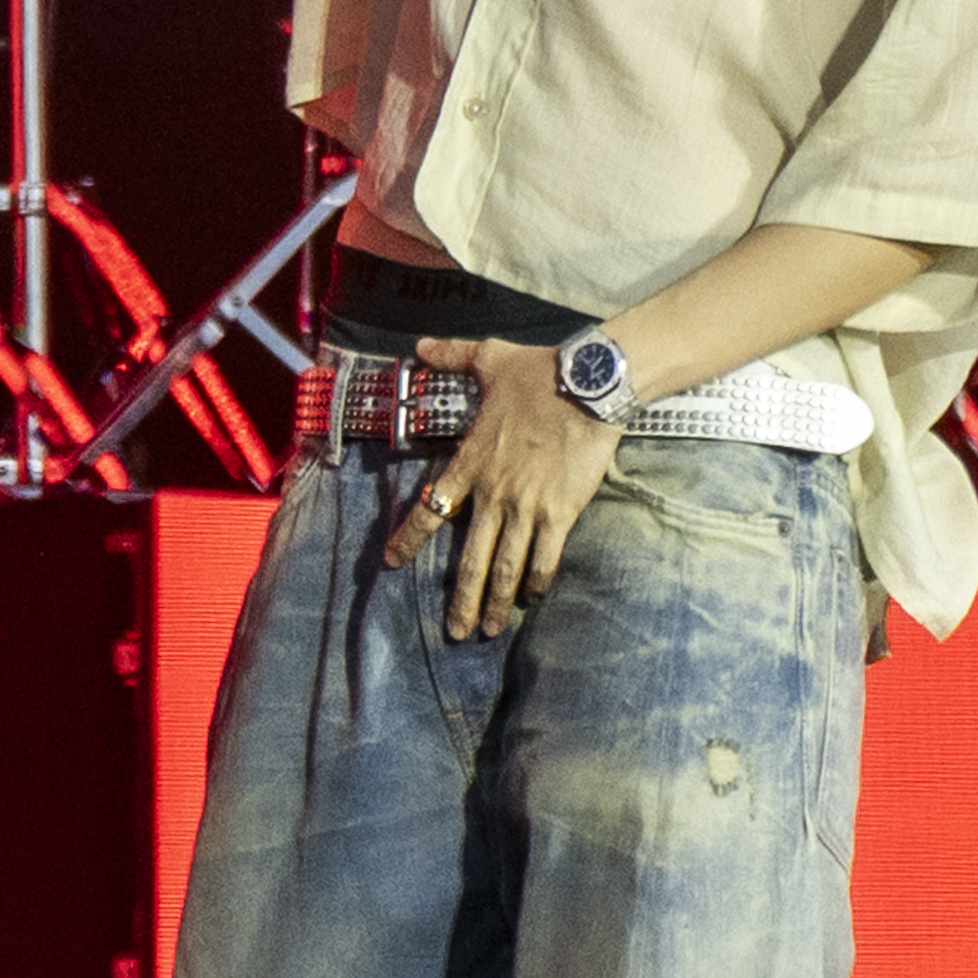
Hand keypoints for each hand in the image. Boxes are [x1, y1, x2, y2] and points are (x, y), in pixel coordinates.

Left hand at [387, 336, 622, 635]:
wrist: (586, 384)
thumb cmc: (538, 372)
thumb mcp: (488, 357)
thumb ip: (452, 355)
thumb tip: (421, 346)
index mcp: (471, 462)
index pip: (431, 508)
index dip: (409, 539)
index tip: (391, 563)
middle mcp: (493, 492)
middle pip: (470, 558)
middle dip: (461, 599)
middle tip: (455, 631)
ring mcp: (526, 506)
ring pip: (505, 566)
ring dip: (496, 602)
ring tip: (490, 630)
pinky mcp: (560, 512)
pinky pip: (545, 556)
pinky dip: (536, 580)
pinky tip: (532, 598)